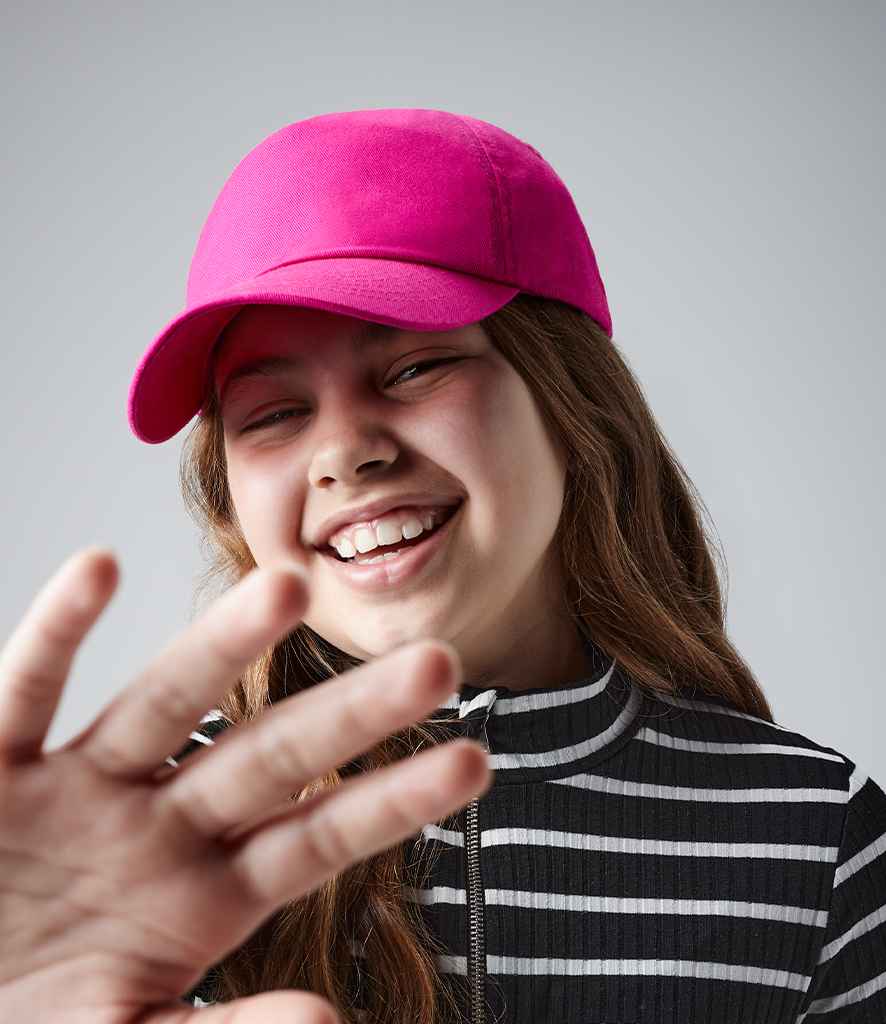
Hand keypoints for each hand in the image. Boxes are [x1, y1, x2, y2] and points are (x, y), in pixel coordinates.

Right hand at [0, 547, 490, 1022]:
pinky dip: (57, 632)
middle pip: (268, 756)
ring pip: (163, 701)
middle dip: (350, 714)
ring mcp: (76, 788)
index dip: (393, 801)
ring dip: (223, 644)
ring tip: (289, 585)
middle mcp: (156, 823)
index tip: (475, 764)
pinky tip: (99, 568)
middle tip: (439, 661)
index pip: (318, 837)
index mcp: (204, 892)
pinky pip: (28, 688)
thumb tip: (327, 1020)